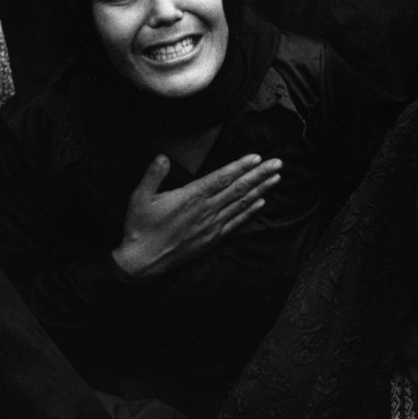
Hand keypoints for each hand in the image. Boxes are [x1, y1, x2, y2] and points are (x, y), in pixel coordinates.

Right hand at [114, 154, 281, 278]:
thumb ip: (153, 175)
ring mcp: (212, 225)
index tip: (257, 157)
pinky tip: (262, 201)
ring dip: (261, 189)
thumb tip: (162, 157)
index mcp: (190, 196)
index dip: (241, 166)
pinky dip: (250, 210)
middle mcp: (206, 209)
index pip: (221, 177)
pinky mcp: (213, 237)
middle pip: (238, 188)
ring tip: (276, 178)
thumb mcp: (139, 197)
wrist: (143, 261)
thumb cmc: (140, 227)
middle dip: (260, 174)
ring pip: (241, 203)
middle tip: (278, 163)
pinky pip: (237, 221)